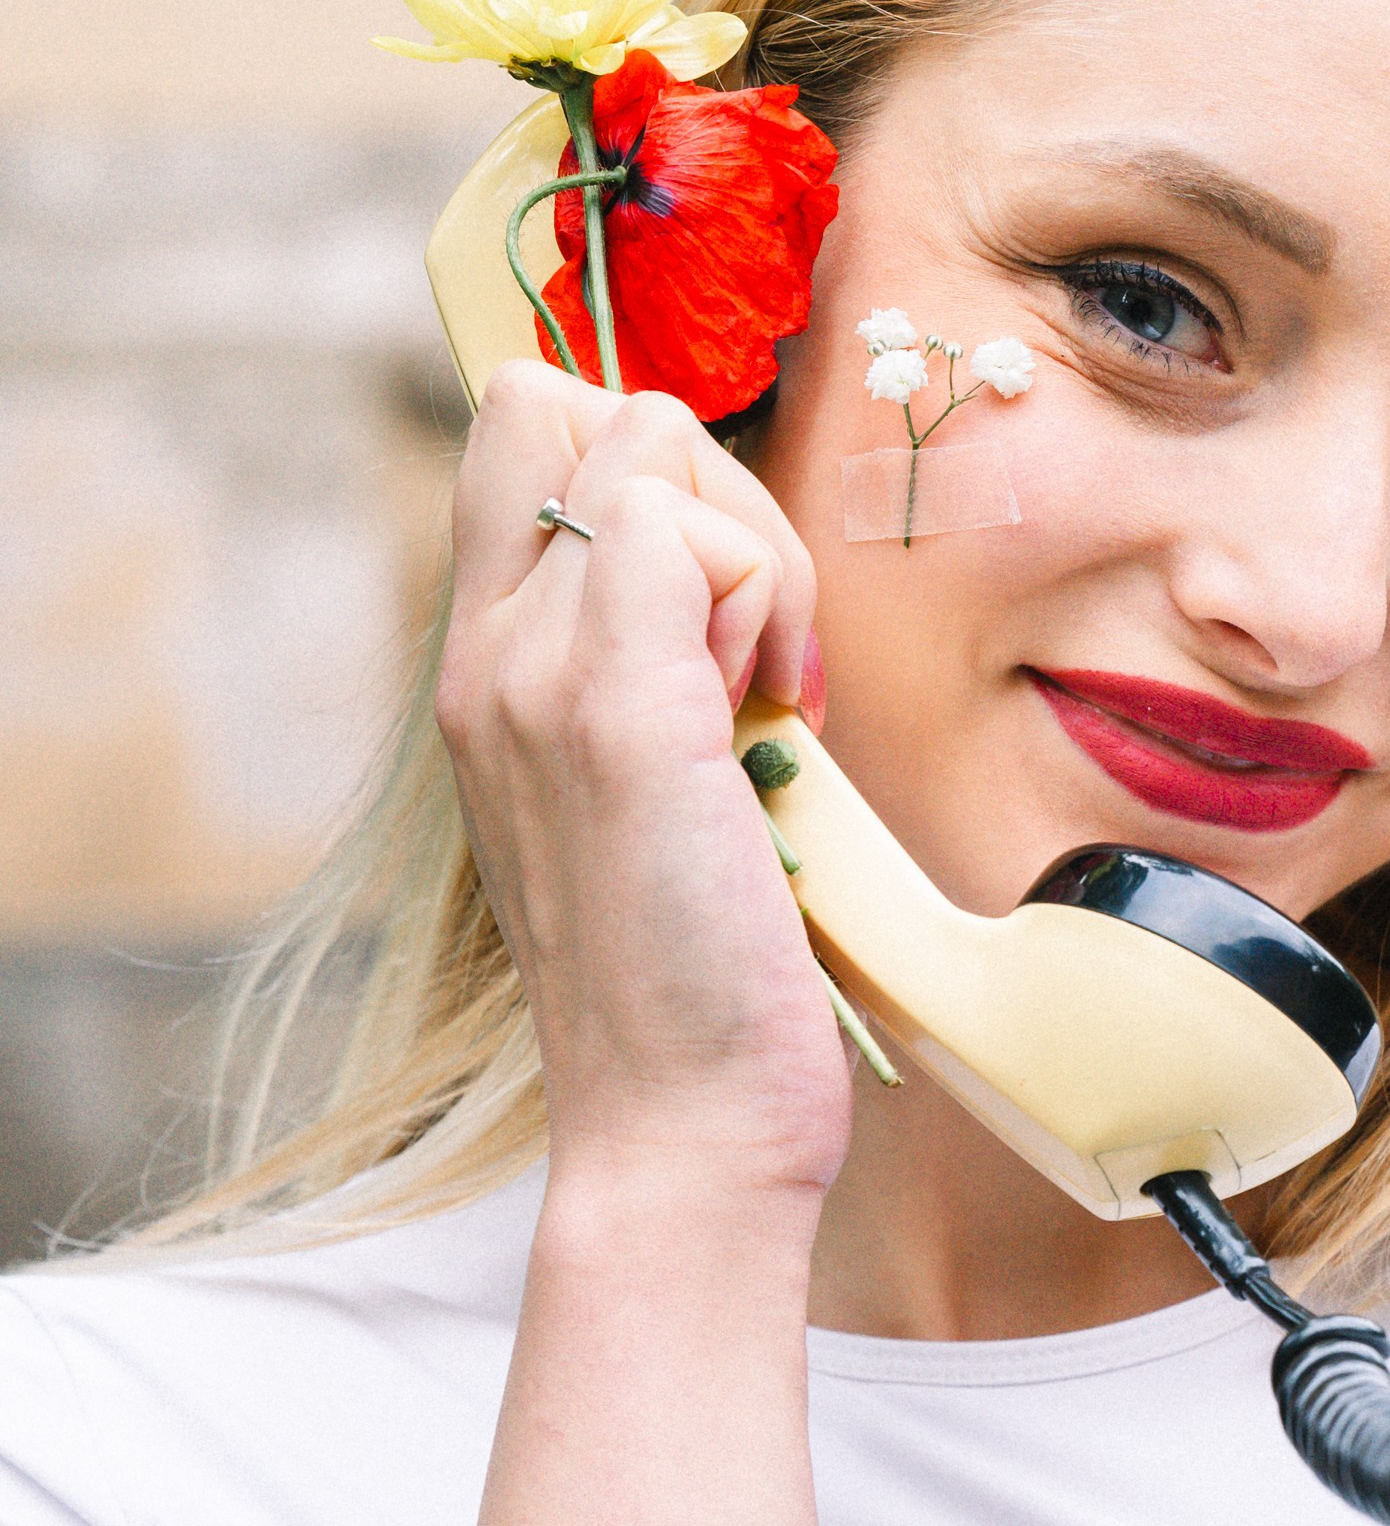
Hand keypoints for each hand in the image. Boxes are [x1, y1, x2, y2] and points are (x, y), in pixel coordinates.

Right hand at [437, 360, 844, 1201]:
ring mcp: (534, 674)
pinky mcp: (615, 706)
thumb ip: (652, 668)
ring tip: (759, 699)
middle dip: (706, 486)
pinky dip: (762, 593)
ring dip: (750, 548)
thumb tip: (720, 571)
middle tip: (754, 648)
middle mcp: (483, 655)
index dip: (647, 472)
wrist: (677, 1122)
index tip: (715, 614)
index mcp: (483, 668)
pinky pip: (679, 522)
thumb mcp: (650, 783)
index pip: (519, 428)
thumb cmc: (693, 970)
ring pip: (646, 444)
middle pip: (571, 403)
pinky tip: (770, 717)